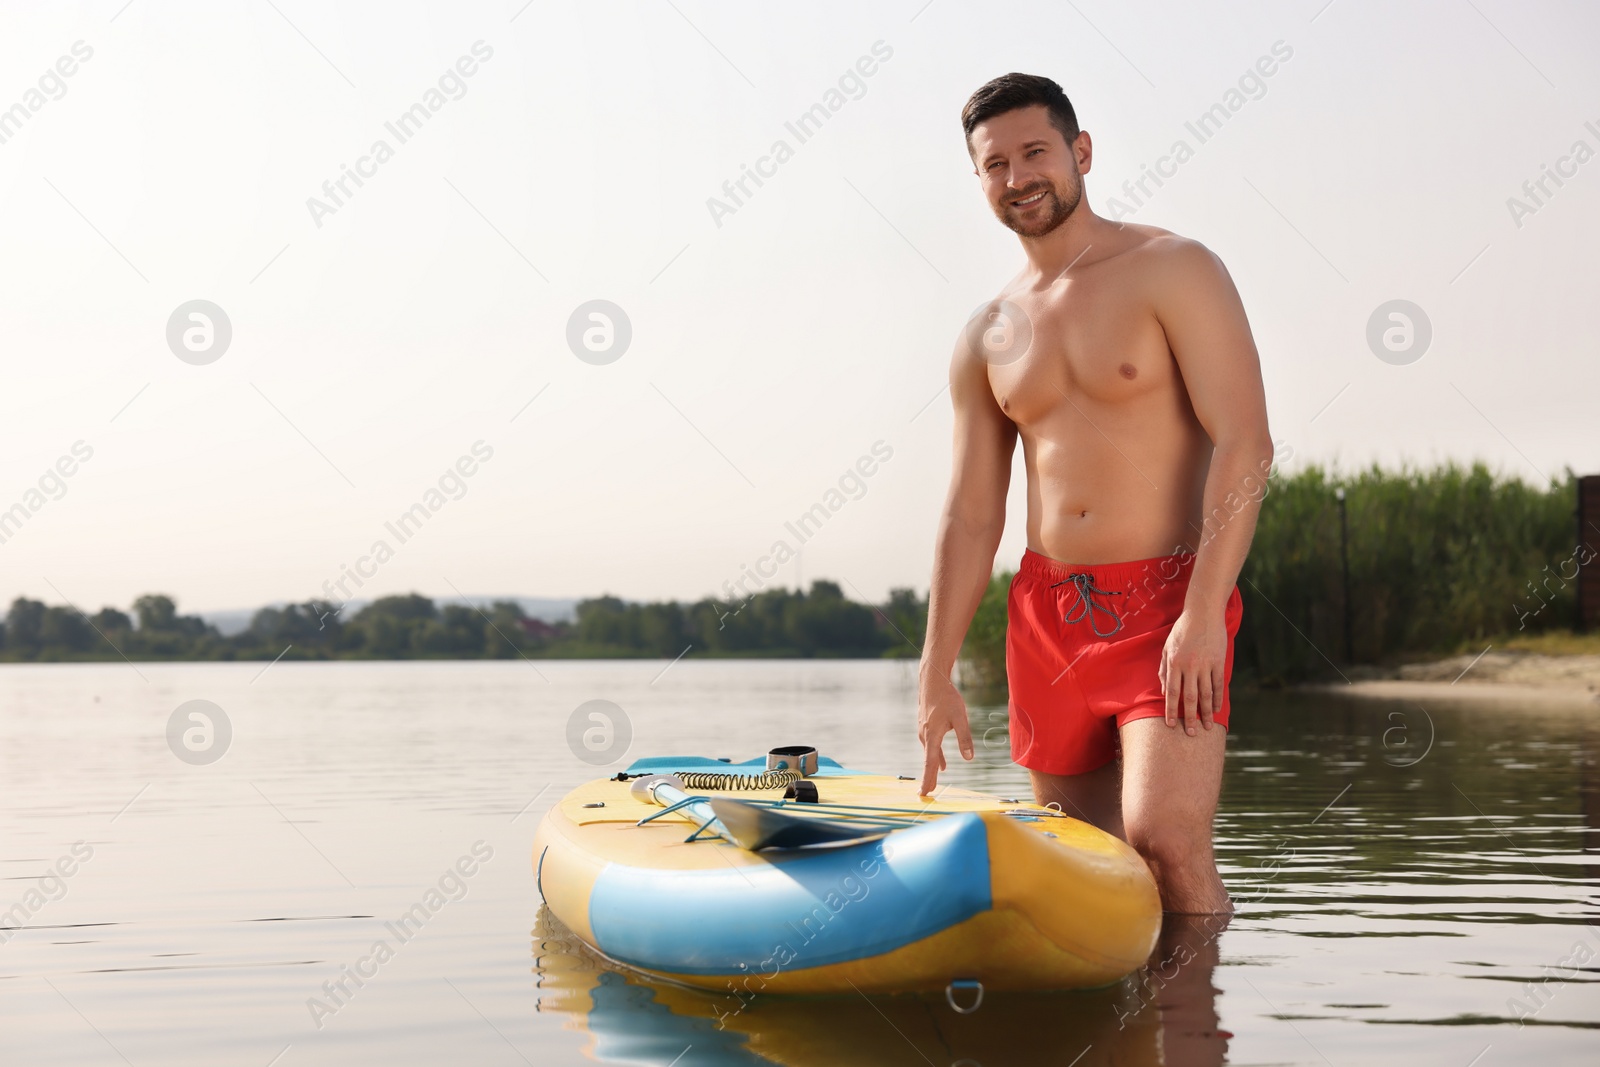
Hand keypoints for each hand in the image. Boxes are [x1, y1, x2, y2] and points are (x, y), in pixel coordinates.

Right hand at [917, 672, 973, 795]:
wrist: (932, 681)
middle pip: (927, 762)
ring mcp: (924, 731)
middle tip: (925, 794)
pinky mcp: (927, 727)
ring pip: (929, 754)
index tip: (925, 792)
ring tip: (932, 784)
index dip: (928, 779)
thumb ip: (965, 738)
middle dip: (927, 778)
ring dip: (930, 769)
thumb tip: (969, 759)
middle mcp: (925, 736)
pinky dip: (934, 758)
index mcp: (932, 736)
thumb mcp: (960, 718)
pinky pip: (930, 747)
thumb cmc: (947, 698)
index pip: (930, 763)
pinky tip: (941, 764)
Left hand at [1158, 608, 1227, 735]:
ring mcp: (1206, 664)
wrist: (1203, 613)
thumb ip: (1164, 669)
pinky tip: (1218, 709)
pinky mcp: (1219, 661)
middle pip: (1189, 697)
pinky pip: (1218, 684)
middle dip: (1190, 717)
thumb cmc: (1182, 630)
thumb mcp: (1167, 647)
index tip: (1171, 725)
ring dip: (1207, 712)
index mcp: (1174, 663)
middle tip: (1191, 733)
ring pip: (1206, 693)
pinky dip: (1218, 698)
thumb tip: (1164, 692)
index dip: (1171, 710)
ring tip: (1208, 726)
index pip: (1172, 692)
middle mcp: (1190, 666)